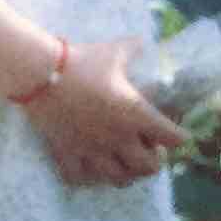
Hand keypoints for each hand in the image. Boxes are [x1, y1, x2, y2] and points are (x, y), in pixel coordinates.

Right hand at [27, 38, 188, 188]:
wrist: (41, 74)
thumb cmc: (81, 61)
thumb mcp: (113, 52)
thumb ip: (132, 49)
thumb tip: (143, 42)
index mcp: (135, 114)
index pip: (173, 138)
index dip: (179, 136)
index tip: (177, 131)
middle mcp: (118, 138)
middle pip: (150, 167)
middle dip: (154, 159)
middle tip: (148, 147)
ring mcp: (93, 150)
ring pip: (119, 178)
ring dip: (127, 172)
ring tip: (124, 160)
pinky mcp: (69, 154)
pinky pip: (81, 178)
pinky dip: (88, 176)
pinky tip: (90, 166)